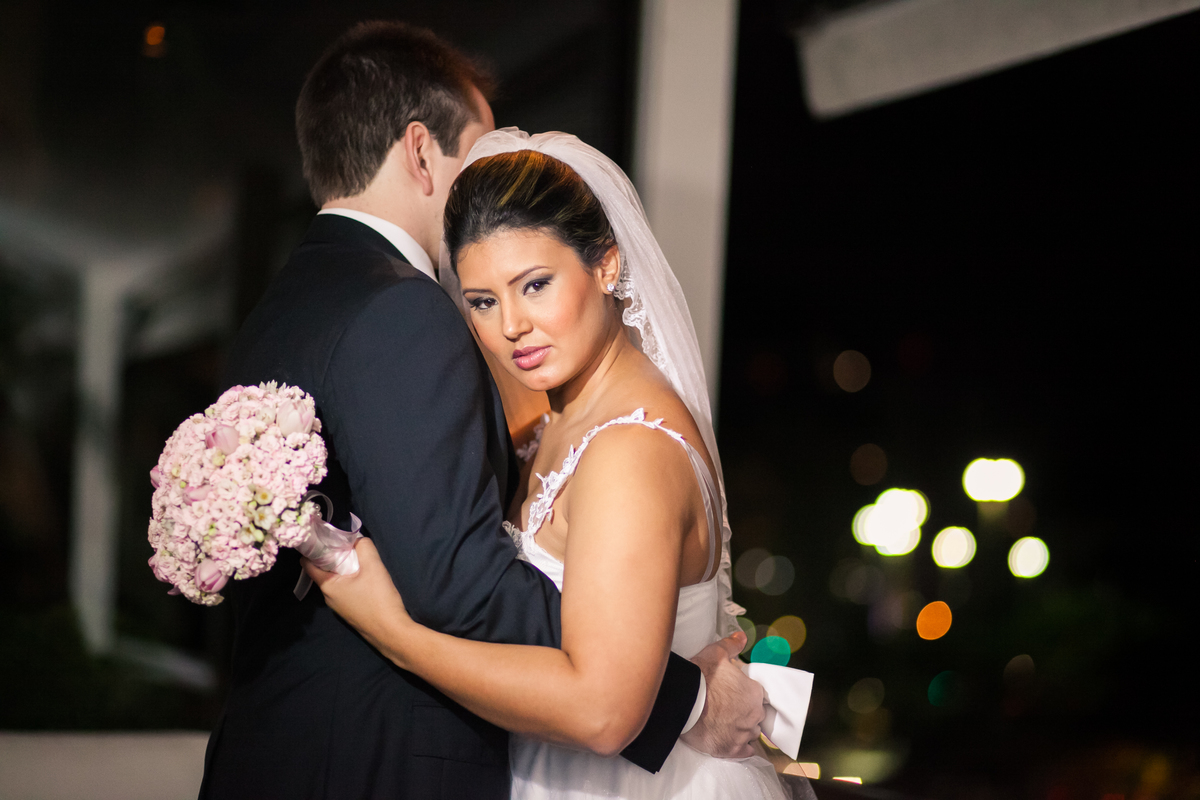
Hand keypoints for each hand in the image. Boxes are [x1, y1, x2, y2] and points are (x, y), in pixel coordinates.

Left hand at [302, 538, 413, 655]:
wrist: (391, 632)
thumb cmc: (378, 599)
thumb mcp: (374, 566)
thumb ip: (364, 547)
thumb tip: (357, 540)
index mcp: (328, 586)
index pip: (308, 564)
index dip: (314, 548)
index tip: (324, 536)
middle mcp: (329, 597)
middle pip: (324, 571)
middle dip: (333, 556)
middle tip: (347, 544)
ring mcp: (339, 607)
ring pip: (336, 581)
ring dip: (344, 568)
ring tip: (359, 558)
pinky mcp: (351, 612)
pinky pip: (345, 590)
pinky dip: (351, 580)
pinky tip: (366, 577)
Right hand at [680, 631, 764, 757]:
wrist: (682, 701)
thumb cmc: (701, 676)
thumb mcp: (716, 653)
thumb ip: (732, 645)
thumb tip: (742, 636)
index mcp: (754, 693)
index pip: (757, 696)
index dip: (745, 695)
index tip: (734, 695)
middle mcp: (753, 715)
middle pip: (755, 716)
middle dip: (744, 713)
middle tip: (727, 709)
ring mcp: (742, 734)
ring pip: (749, 733)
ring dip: (741, 729)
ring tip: (726, 724)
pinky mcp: (731, 749)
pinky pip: (745, 752)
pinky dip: (740, 748)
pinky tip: (731, 741)